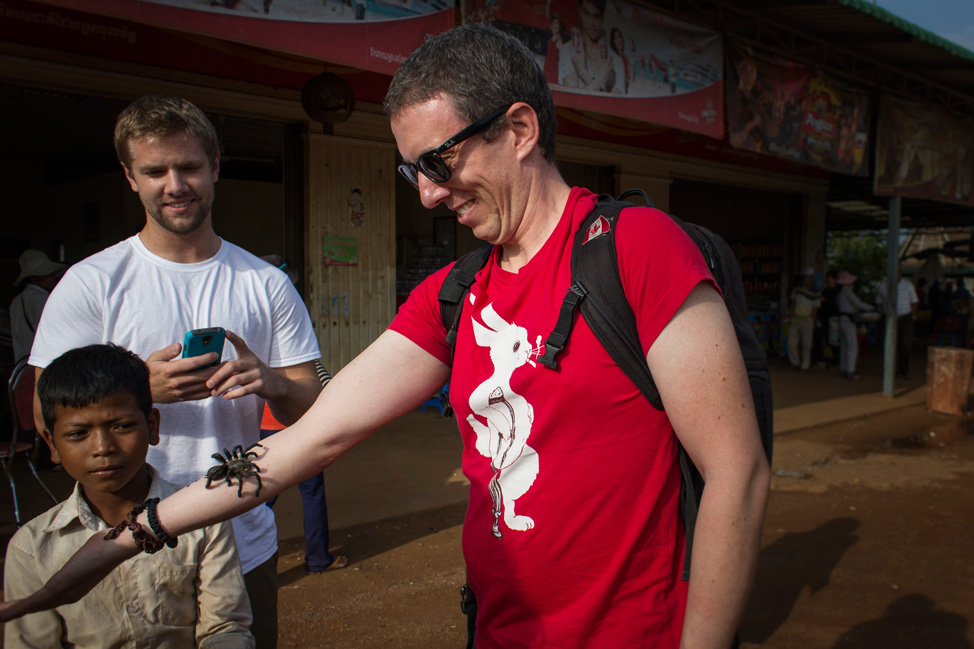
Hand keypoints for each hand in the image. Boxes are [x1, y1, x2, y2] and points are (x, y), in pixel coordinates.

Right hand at [0, 531, 137, 620]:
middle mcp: (69, 594)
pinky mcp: (58, 588)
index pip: (48, 600)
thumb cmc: (109, 543)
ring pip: (31, 606)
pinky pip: (31, 603)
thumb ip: (88, 554)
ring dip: (11, 611)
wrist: (118, 544)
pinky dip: (14, 609)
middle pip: (38, 606)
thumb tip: (95, 547)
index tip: (16, 606)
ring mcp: (64, 593)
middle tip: (1, 613)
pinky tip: (1, 612)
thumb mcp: (92, 550)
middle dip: (17, 610)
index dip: (31, 604)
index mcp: (75, 588)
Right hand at [146, 344, 221, 403]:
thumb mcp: (155, 357)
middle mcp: (176, 382)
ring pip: (203, 386)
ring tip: (226, 373)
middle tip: (227, 363)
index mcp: (169, 370)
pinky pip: (200, 395)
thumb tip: (179, 345)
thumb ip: (168, 351)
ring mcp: (180, 392)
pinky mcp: (182, 398)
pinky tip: (218, 384)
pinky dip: (211, 390)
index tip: (215, 354)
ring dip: (217, 380)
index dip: (205, 358)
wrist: (142, 390)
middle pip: (201, 376)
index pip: (191, 363)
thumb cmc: (150, 370)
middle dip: (216, 369)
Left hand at [205, 331, 284, 400]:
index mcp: (248, 356)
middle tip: (208, 383)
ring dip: (222, 387)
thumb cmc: (255, 374)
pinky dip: (233, 394)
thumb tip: (212, 368)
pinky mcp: (260, 385)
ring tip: (214, 393)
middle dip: (218, 375)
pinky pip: (244, 390)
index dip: (233, 337)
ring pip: (236, 380)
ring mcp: (258, 374)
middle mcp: (253, 362)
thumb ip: (233, 364)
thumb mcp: (248, 365)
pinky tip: (225, 396)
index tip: (225, 332)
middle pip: (232, 366)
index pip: (240, 344)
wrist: (276, 384)